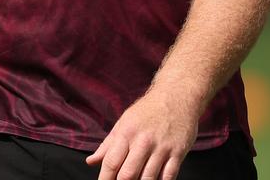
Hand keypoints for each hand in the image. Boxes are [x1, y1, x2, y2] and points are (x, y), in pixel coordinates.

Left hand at [86, 88, 201, 179]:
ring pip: (148, 178)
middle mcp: (143, 141)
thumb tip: (91, 162)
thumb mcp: (123, 123)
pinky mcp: (178, 152)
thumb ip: (107, 145)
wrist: (176, 97)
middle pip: (128, 174)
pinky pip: (169, 176)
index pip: (111, 162)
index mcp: (126, 133)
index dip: (105, 179)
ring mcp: (162, 148)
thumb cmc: (147, 111)